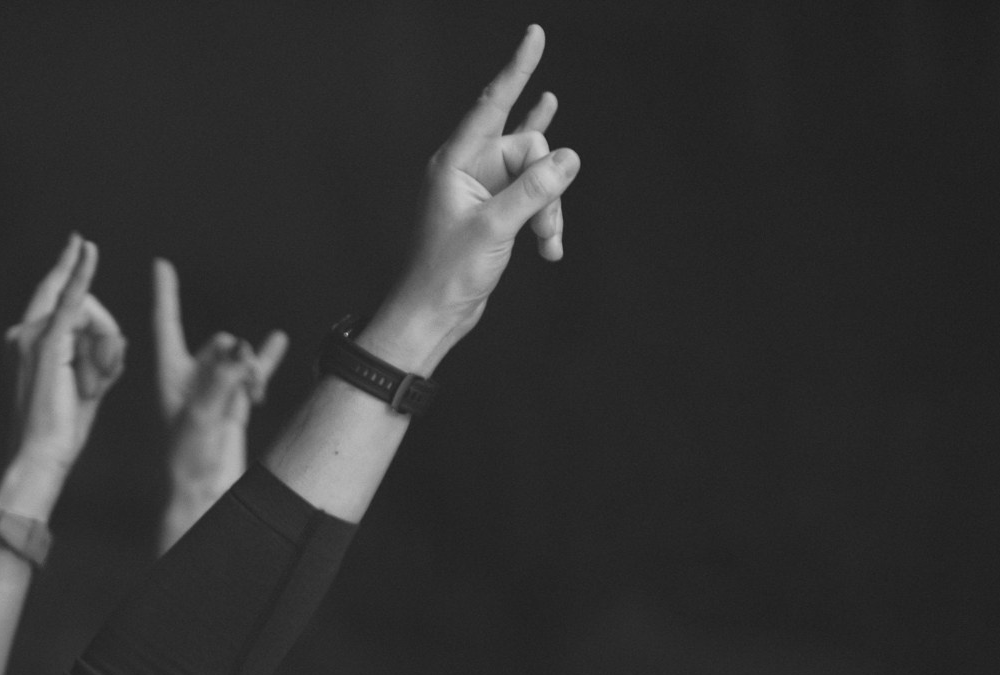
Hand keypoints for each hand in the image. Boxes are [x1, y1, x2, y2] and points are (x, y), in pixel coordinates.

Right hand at [4, 233, 126, 498]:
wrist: (39, 454)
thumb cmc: (59, 430)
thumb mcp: (81, 385)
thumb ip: (93, 355)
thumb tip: (114, 336)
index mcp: (22, 342)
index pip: (58, 301)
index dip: (70, 271)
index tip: (81, 243)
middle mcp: (21, 332)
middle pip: (79, 306)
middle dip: (103, 331)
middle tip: (105, 372)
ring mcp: (30, 335)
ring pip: (86, 314)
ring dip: (104, 345)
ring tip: (93, 385)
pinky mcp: (47, 342)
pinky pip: (71, 301)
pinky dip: (80, 273)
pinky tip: (87, 249)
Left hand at [153, 257, 288, 502]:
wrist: (205, 490)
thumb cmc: (190, 459)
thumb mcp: (201, 417)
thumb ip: (221, 381)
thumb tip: (241, 351)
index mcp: (171, 375)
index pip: (166, 325)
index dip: (165, 294)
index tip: (161, 264)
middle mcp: (192, 377)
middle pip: (219, 343)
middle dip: (236, 355)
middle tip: (243, 379)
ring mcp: (216, 388)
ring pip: (240, 357)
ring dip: (251, 369)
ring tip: (254, 394)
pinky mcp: (236, 401)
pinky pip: (255, 371)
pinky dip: (267, 358)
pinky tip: (278, 339)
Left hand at [368, 26, 578, 371]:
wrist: (431, 316)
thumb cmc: (445, 274)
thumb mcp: (495, 228)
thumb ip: (534, 190)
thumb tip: (569, 158)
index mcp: (454, 163)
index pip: (492, 104)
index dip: (517, 69)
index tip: (534, 34)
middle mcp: (466, 171)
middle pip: (526, 149)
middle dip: (547, 185)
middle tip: (547, 229)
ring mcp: (481, 192)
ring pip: (534, 177)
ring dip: (548, 209)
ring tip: (549, 244)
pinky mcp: (492, 214)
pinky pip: (530, 197)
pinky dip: (544, 218)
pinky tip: (554, 238)